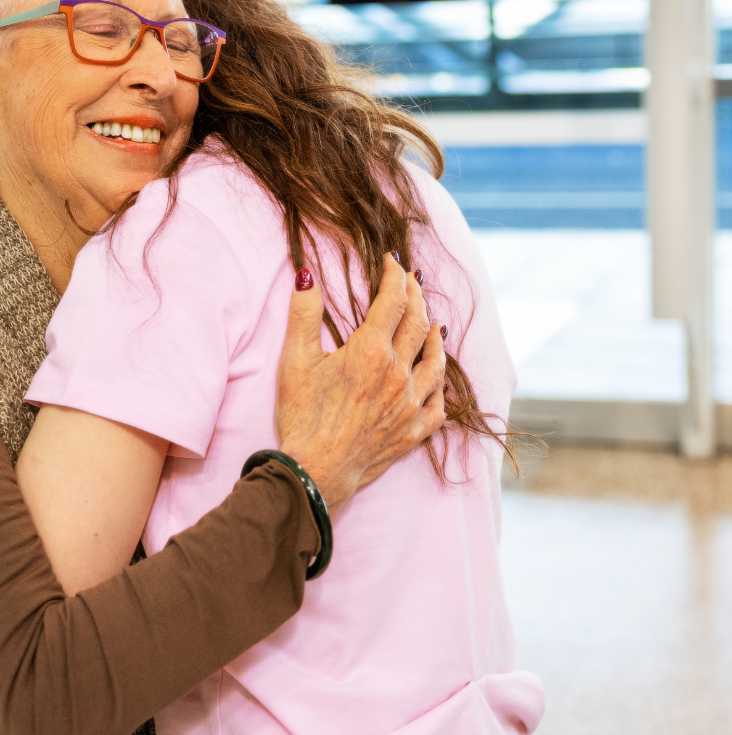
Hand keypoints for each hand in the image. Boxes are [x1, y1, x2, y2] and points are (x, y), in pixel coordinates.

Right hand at [274, 257, 445, 511]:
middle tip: (411, 281)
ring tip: (434, 321)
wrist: (316, 472)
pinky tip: (435, 375)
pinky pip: (438, 402)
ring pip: (435, 360)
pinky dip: (439, 383)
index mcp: (370, 352)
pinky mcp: (413, 431)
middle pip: (418, 324)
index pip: (392, 301)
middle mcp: (398, 374)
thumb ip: (303, 314)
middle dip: (416, 297)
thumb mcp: (294, 360)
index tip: (391, 262)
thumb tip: (305, 274)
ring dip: (435, 336)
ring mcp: (410, 404)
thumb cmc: (302, 417)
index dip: (394, 276)